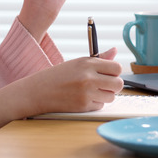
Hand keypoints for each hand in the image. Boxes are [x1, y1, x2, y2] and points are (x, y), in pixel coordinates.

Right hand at [0, 48, 123, 132]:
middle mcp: (88, 77)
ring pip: (111, 96)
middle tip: (104, 84)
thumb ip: (99, 59)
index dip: (115, 72)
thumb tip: (115, 51)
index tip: (109, 74)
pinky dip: (95, 103)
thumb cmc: (59, 75)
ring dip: (105, 95)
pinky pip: (100, 105)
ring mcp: (86, 93)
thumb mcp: (78, 63)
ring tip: (92, 91)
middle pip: (118, 83)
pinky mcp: (83, 106)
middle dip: (114, 85)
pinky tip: (83, 98)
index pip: (117, 67)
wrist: (39, 91)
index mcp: (88, 63)